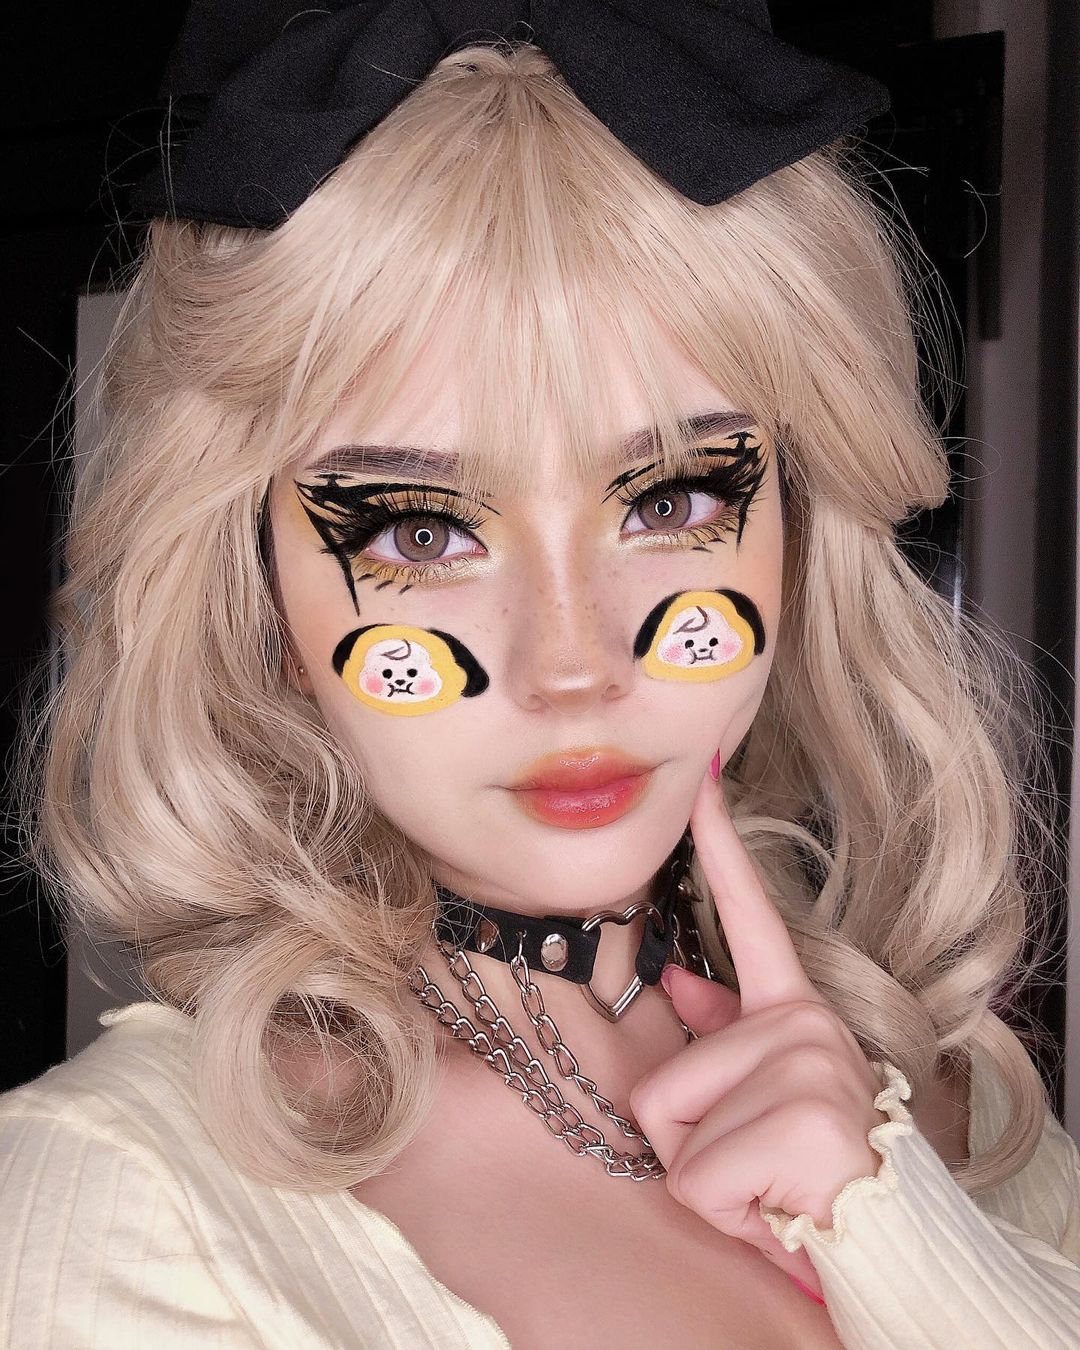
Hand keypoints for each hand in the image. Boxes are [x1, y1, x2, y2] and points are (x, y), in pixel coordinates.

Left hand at [627, 758, 885, 1300]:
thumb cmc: (812, 1172)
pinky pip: (695, 1177)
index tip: (702, 779)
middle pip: (662, 1083)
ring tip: (768, 1187)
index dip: (719, 846)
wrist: (886, 1245)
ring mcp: (806, 1065)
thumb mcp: (766, 1097)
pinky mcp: (800, 1119)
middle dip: (687, 1146)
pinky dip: (723, 1213)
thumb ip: (724, 1034)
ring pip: (670, 1129)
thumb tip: (677, 977)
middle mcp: (805, 1025)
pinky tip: (774, 1210)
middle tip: (755, 1167)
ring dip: (706, 1181)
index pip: (751, 915)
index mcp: (794, 1012)